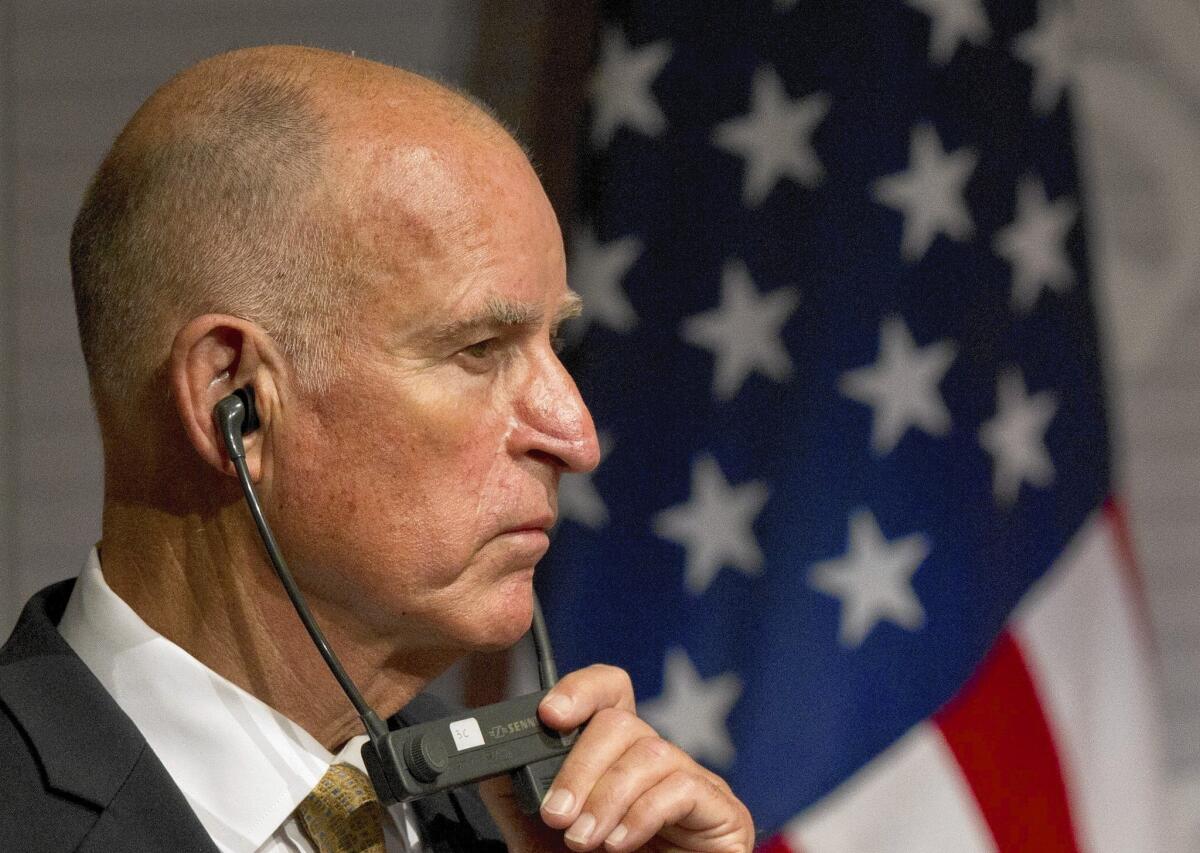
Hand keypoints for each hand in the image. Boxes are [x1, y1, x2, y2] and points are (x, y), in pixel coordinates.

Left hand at [522, 664, 753, 851]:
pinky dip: (641, 814)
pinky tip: (619, 843)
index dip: (581, 689)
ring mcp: (693, 782)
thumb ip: (520, 801)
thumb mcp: (542, 844)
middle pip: (621, 722)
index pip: (610, 693)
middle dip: (579, 766)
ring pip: (650, 751)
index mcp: (615, 759)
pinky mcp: (722, 811)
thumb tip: (495, 762)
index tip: (548, 714)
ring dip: (606, 795)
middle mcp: (655, 762)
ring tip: (584, 840)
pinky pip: (681, 787)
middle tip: (557, 816)